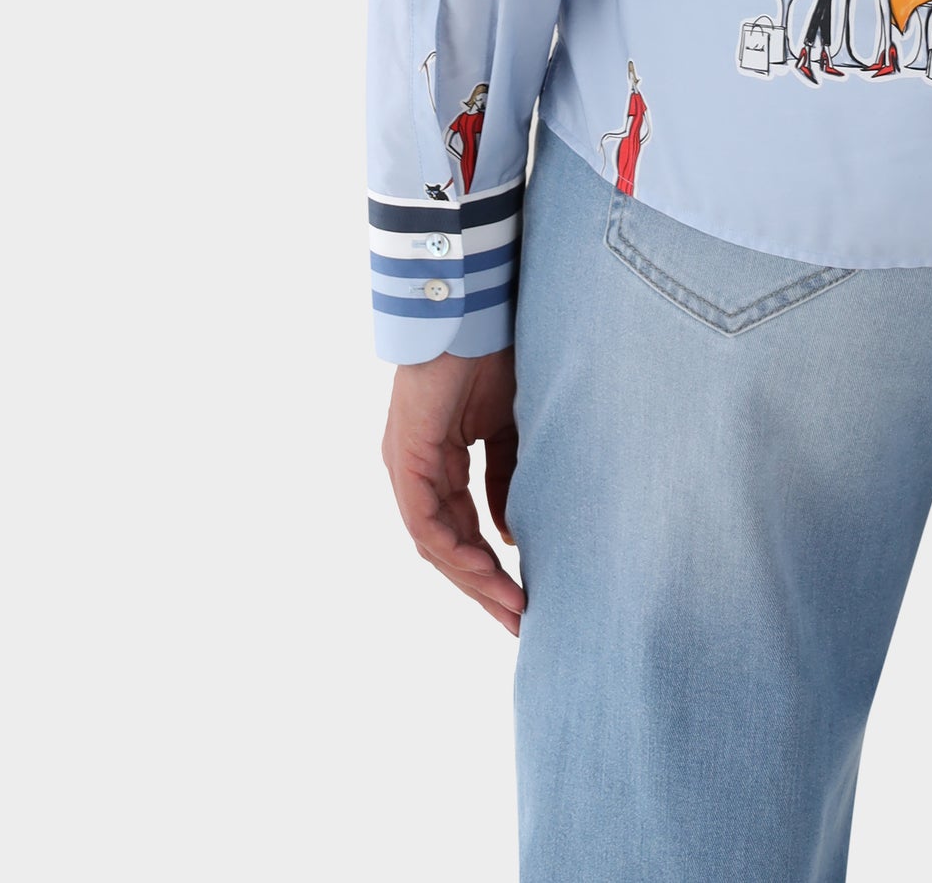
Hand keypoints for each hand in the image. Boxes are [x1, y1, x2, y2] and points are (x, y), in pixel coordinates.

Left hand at [383, 348, 524, 635]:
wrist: (479, 310)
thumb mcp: (508, 429)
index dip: (491, 569)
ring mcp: (406, 466)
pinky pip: (426, 522)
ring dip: (473, 579)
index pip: (461, 530)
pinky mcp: (406, 458)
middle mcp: (415, 471)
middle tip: (518, 622)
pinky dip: (457, 550)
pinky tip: (489, 570)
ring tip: (511, 606)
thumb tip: (508, 534)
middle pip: (445, 548)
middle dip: (483, 588)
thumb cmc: (495, 355)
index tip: (525, 599)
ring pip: (434, 543)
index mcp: (438, 461)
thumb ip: (505, 478)